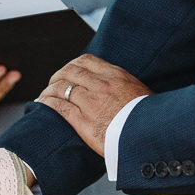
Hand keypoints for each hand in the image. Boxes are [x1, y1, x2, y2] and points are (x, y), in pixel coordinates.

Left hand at [36, 54, 152, 155]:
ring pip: (60, 88)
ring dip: (49, 90)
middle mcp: (101, 85)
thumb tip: (117, 87)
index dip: (72, 65)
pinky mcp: (83, 121)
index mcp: (115, 75)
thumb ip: (123, 85)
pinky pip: (59, 106)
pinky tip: (41, 104)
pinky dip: (47, 102)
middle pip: (69, 71)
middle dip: (57, 76)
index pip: (86, 61)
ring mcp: (91, 102)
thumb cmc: (150, 117)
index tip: (68, 71)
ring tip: (44, 95)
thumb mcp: (139, 91)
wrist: (152, 134)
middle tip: (53, 83)